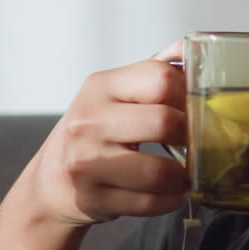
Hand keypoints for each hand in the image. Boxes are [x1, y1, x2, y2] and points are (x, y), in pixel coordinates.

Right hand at [25, 41, 188, 226]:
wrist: (52, 181)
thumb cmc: (93, 132)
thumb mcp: (115, 93)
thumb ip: (154, 70)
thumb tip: (191, 46)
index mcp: (101, 86)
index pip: (161, 78)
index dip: (189, 94)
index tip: (196, 109)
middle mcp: (88, 121)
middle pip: (165, 122)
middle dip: (192, 137)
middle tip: (197, 144)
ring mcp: (86, 162)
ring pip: (158, 171)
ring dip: (182, 176)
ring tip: (184, 173)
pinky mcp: (92, 198)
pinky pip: (148, 203)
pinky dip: (170, 200)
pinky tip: (171, 192)